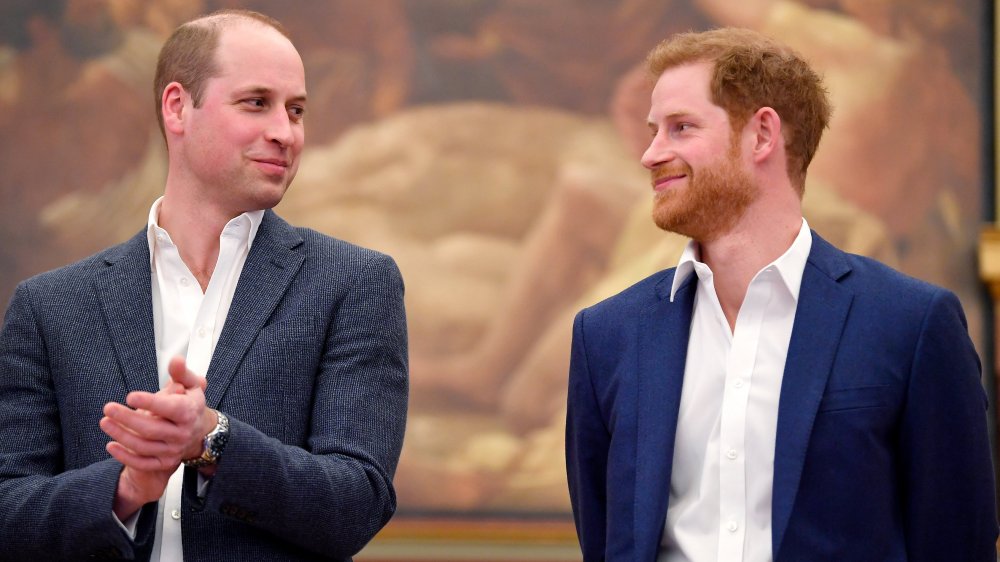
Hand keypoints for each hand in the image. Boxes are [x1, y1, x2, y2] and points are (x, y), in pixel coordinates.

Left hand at [101, 357, 215, 517]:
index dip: (150, 402)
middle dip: (127, 418)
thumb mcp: (191, 385)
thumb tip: (176, 360)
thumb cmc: (189, 404)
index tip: (130, 396)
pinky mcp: (164, 462)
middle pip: (151, 429)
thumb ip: (181, 373)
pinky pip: (143, 463)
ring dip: (121, 435)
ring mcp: (173, 450)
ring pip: (143, 446)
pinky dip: (125, 456)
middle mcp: (182, 434)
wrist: (199, 432)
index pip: (170, 408)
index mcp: (188, 413)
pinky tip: (111, 445)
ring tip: (105, 422)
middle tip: (108, 408)